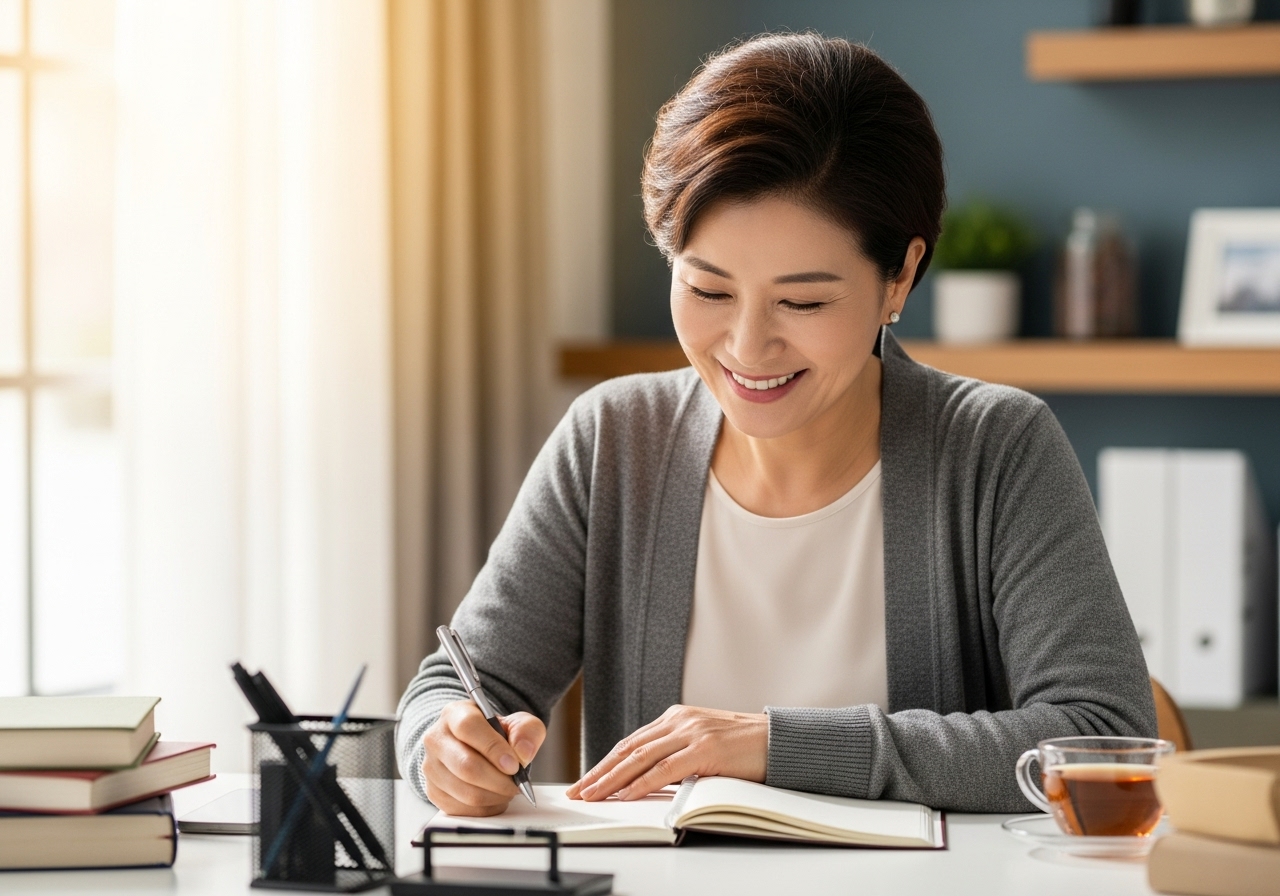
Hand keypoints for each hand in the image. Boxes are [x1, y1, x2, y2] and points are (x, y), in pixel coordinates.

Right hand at [421, 700, 544, 815]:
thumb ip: (526, 731)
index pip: (468, 728)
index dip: (493, 748)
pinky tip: (495, 797)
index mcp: (454, 714)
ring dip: (494, 796)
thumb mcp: (517, 723)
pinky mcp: (433, 791)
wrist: (475, 748)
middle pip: (466, 766)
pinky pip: (462, 809)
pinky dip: (485, 808)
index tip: (514, 765)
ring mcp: (431, 767)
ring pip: (465, 792)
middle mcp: (436, 739)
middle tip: (516, 784)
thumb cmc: (494, 734)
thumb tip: (523, 752)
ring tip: (508, 790)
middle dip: (498, 780)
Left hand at [566, 704, 766, 801]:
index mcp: (676, 717)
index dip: (605, 763)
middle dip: (599, 772)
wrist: (780, 741)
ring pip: (640, 758)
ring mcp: (692, 732)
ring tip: (592, 796)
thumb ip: (676, 754)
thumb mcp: (703, 745)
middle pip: (629, 749)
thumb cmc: (744, 748)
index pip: (631, 743)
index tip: (586, 780)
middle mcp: (679, 720)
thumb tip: (647, 778)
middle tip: (578, 792)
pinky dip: (641, 784)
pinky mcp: (705, 748)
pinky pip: (665, 769)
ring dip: (612, 780)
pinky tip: (625, 796)